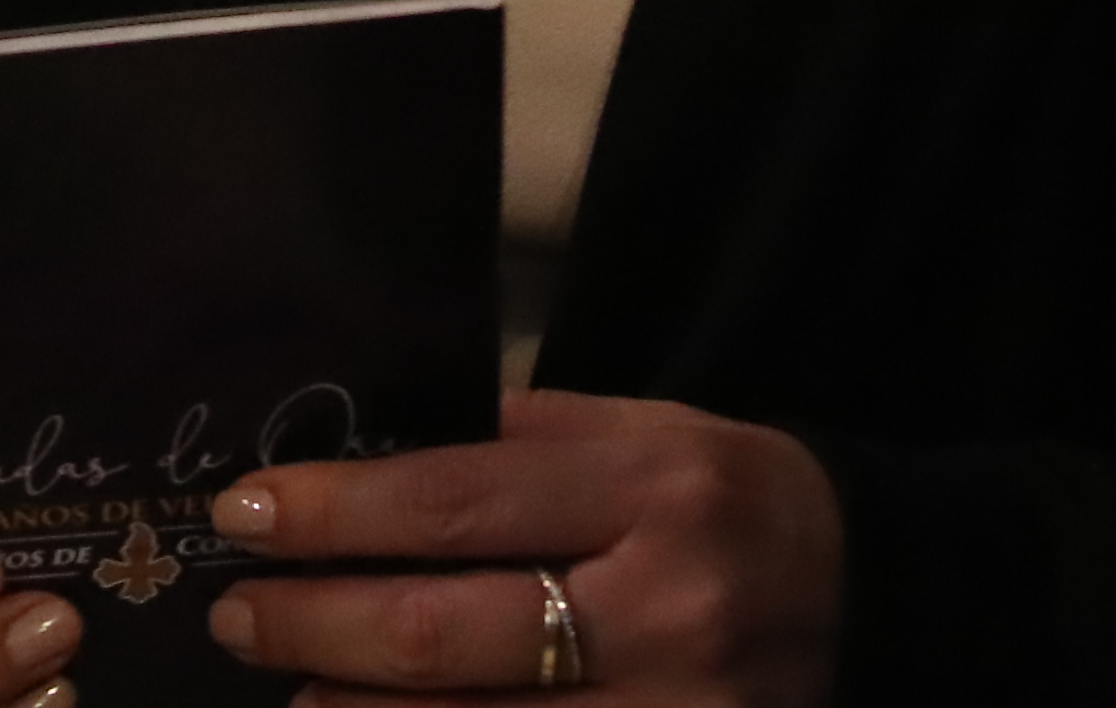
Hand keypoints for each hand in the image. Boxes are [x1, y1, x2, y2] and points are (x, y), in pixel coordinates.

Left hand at [197, 391, 839, 707]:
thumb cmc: (731, 500)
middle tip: (237, 617)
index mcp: (654, 487)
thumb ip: (518, 445)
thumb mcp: (646, 433)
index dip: (333, 514)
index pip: (455, 501)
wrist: (878, 595)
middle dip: (316, 627)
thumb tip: (362, 462)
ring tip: (291, 692)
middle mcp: (666, 607)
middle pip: (445, 635)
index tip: (242, 512)